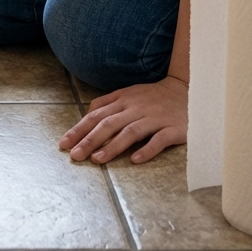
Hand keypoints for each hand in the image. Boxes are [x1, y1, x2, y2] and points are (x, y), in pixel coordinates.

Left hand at [59, 76, 187, 164]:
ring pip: (130, 131)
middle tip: (74, 155)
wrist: (188, 90)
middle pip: (108, 123)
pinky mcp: (174, 128)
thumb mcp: (128, 94)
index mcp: (123, 100)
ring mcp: (155, 118)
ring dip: (112, 146)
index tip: (64, 143)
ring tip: (97, 159)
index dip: (79, 129)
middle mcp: (136, 108)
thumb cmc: (153, 96)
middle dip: (89, 140)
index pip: (96, 115)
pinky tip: (134, 160)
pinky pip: (159, 140)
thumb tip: (87, 113)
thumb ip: (107, 102)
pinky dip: (146, 149)